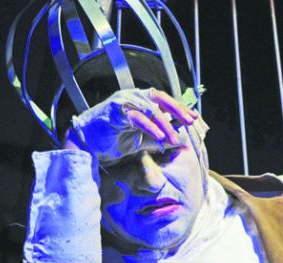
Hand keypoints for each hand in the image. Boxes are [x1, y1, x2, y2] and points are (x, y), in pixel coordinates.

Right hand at [70, 88, 199, 161]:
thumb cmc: (113, 141)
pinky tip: (160, 137)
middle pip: (160, 98)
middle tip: (190, 121)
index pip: (164, 100)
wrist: (87, 145)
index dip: (180, 108)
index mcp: (139, 100)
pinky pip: (136, 117)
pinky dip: (150, 127)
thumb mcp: (141, 140)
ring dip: (164, 124)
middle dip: (177, 109)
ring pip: (150, 109)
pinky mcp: (114, 111)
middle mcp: (132, 97)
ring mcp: (122, 102)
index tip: (194, 117)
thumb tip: (179, 139)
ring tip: (174, 139)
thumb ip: (158, 137)